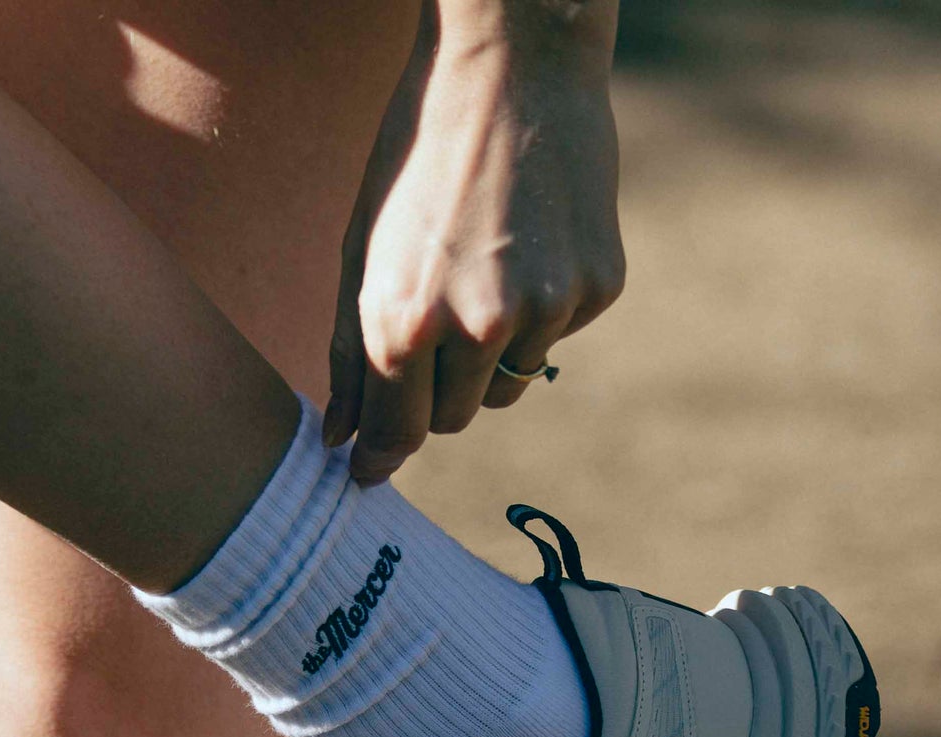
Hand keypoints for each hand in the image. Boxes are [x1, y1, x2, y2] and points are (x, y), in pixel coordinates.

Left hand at [325, 7, 624, 485]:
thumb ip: (350, 351)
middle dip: (435, 391)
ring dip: (489, 356)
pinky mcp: (597, 289)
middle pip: (454, 419)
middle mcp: (481, 328)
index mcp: (408, 320)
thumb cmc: (419, 153)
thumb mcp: (362, 248)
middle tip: (432, 324)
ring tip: (481, 271)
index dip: (380, 453)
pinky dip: (539, 311)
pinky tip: (529, 243)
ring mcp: (547, 311)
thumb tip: (343, 438)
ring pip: (509, 388)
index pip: (398, 433)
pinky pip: (556, 339)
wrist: (515, 64)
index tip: (367, 469)